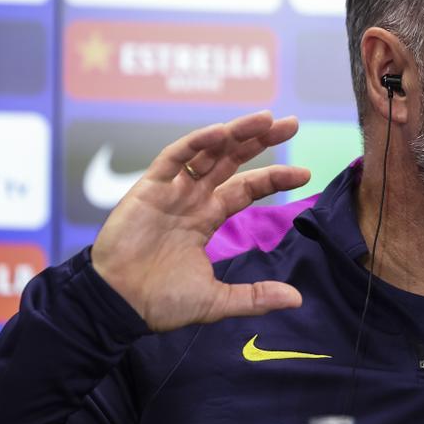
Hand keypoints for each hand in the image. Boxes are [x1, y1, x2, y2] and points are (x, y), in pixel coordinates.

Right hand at [91, 111, 310, 331]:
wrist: (119, 305)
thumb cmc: (159, 302)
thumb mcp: (217, 300)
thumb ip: (255, 296)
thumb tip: (296, 299)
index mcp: (206, 217)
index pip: (246, 188)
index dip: (273, 177)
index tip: (304, 173)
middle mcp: (191, 198)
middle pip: (232, 160)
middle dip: (259, 140)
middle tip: (290, 122)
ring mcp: (170, 190)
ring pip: (208, 151)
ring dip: (235, 133)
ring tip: (265, 118)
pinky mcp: (148, 188)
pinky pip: (174, 157)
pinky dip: (196, 142)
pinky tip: (221, 132)